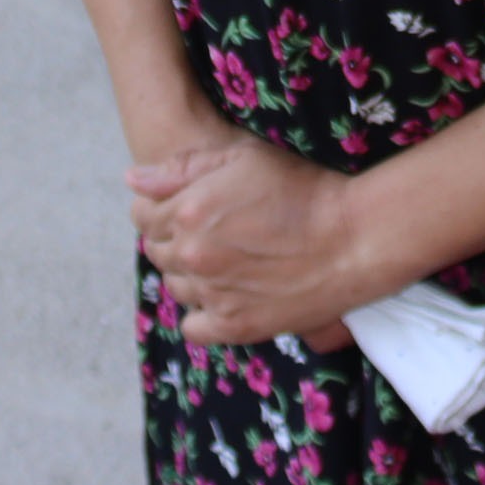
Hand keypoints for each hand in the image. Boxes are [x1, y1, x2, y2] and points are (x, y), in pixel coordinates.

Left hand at [130, 129, 381, 347]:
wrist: (352, 240)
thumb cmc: (302, 189)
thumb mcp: (244, 157)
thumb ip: (182, 168)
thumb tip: (132, 179)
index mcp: (188, 212)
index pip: (143, 214)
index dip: (159, 205)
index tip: (186, 205)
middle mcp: (193, 256)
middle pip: (156, 251)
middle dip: (174, 237)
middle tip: (212, 229)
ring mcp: (212, 295)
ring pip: (174, 286)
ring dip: (189, 273)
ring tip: (226, 258)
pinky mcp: (234, 327)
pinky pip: (193, 326)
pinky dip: (202, 311)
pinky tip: (226, 293)